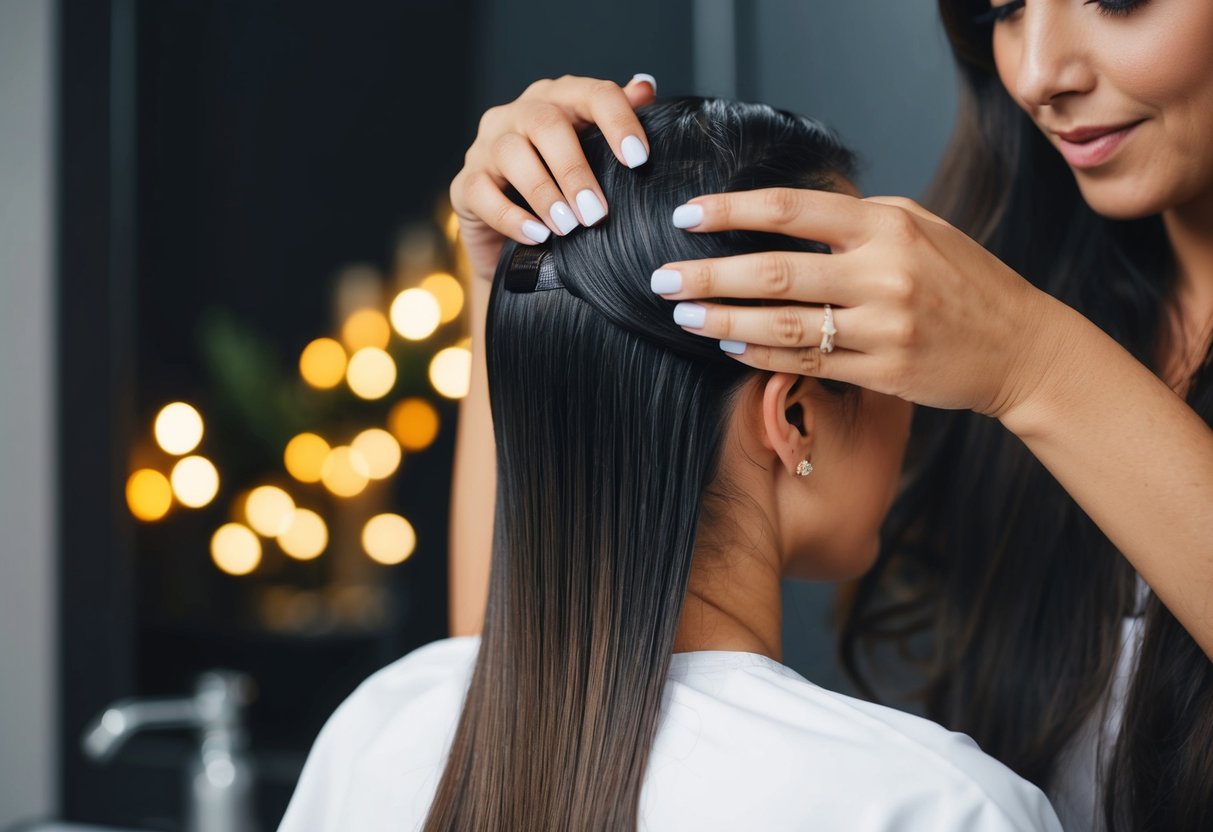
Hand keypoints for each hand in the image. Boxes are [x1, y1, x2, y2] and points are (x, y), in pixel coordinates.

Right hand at [449, 74, 657, 281]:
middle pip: (545, 123)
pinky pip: (482, 193)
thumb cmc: (565, 192)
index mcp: (558, 100)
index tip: (638, 159)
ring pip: (511, 153)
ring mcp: (487, 146)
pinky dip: (511, 217)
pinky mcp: (465, 184)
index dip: (617, 121)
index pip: (592, 93)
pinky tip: (537, 236)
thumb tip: (645, 87)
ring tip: (569, 228)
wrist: (516, 242)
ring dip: (544, 193)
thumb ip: (617, 124)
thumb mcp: (596, 160)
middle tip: (596, 212)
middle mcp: (518, 114)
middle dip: (574, 170)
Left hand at [652, 189, 1073, 418]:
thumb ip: (855, 218)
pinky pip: (807, 363)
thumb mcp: (920, 227)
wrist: (1021, 346)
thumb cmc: (963, 278)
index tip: (686, 216)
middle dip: (708, 274)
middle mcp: (884, 274)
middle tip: (661, 278)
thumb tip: (780, 212)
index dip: (731, 210)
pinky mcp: (883, 372)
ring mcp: (884, 328)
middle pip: (774, 272)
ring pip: (783, 325)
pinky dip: (760, 354)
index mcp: (889, 225)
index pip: (791, 209)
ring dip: (723, 319)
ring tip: (682, 314)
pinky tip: (728, 344)